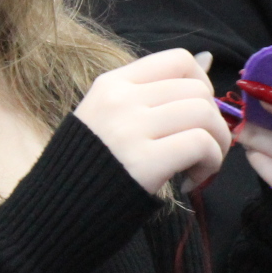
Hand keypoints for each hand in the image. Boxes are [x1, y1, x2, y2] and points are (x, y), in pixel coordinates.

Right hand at [73, 50, 232, 194]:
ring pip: (204, 114)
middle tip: (203, 149)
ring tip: (201, 165)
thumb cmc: (89, 168)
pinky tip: (193, 180)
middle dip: (214, 121)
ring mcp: (129, 129)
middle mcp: (120, 99)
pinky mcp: (143, 162)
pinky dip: (210, 162)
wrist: (55, 214)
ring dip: (216, 143)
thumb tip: (207, 58)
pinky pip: (200, 143)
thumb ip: (156, 90)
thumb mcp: (113, 117)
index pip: (178, 60)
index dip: (202, 84)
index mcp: (111, 83)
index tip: (198, 113)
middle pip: (197, 90)